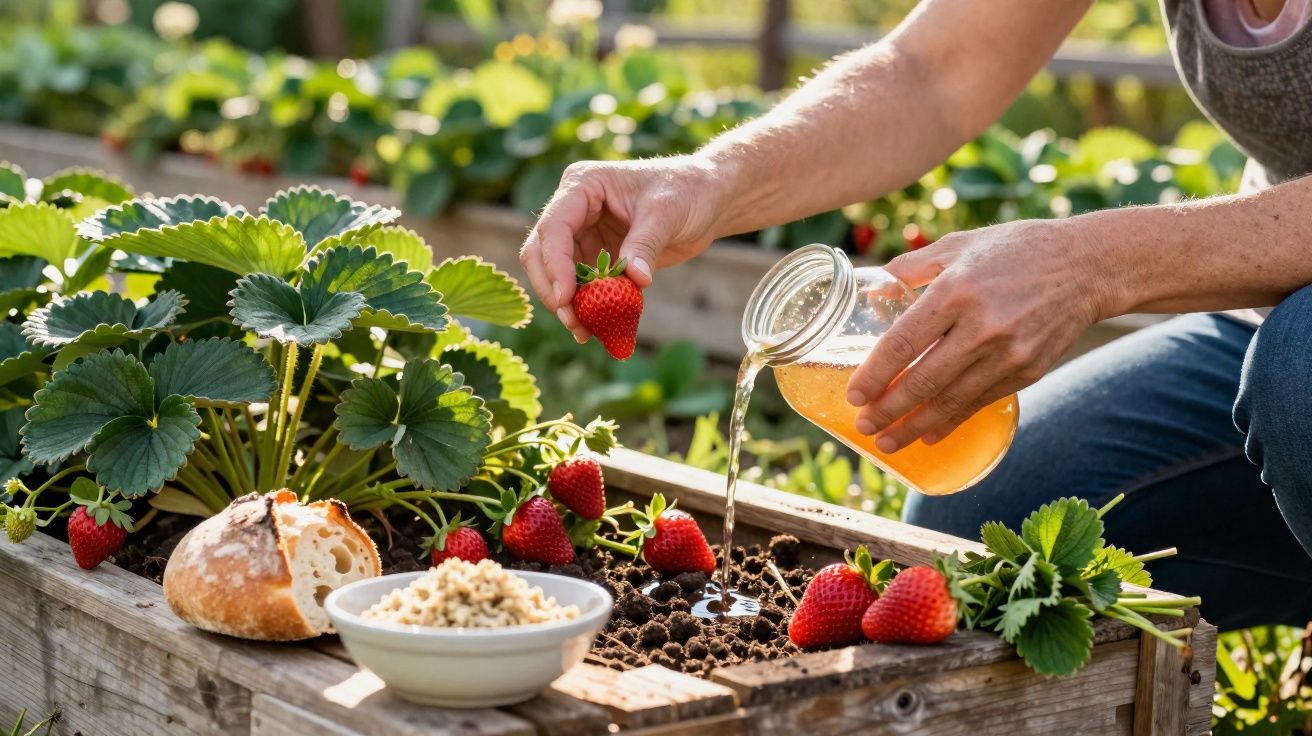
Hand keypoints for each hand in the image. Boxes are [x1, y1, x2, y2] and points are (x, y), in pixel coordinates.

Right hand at [520, 157, 725, 341]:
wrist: (707, 199)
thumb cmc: (686, 190)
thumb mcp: (666, 213)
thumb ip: (645, 245)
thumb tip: (633, 281)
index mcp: (582, 185)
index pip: (554, 227)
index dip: (556, 265)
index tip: (567, 298)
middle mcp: (574, 209)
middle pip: (542, 253)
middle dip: (553, 289)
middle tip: (573, 322)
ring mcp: (583, 234)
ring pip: (556, 275)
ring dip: (567, 305)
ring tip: (585, 332)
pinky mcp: (596, 257)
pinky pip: (582, 286)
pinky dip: (587, 307)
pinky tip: (597, 328)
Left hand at [847, 218, 1115, 450]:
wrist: (1088, 266)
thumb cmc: (1017, 249)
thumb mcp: (961, 244)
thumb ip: (914, 265)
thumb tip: (873, 286)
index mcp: (956, 290)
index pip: (903, 343)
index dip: (874, 374)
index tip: (854, 394)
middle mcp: (982, 325)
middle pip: (923, 381)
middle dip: (887, 410)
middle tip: (863, 426)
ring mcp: (1008, 353)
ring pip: (951, 401)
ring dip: (914, 427)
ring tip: (888, 443)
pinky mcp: (1028, 371)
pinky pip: (980, 403)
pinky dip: (951, 422)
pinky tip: (929, 433)